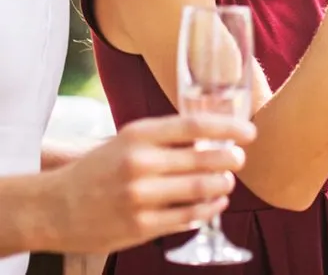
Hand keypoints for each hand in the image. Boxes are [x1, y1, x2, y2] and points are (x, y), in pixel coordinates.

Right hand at [37, 113, 254, 254]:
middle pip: (205, 158)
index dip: (229, 127)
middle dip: (231, 159)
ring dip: (222, 185)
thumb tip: (214, 134)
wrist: (54, 207)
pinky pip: (187, 217)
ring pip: (201, 189)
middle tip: (239, 160)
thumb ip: (167, 137)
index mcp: (139, 134)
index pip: (196, 125)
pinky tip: (215, 203)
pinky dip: (208, 209)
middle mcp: (140, 163)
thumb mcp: (129, 139)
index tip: (249, 133)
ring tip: (227, 182)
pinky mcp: (139, 227)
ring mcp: (140, 197)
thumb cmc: (99, 168)